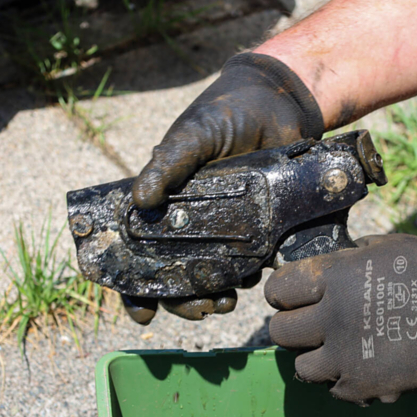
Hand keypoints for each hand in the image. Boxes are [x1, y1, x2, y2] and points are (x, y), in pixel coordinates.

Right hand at [123, 52, 322, 324]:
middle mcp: (190, 222)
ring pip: (211, 277)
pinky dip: (246, 279)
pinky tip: (251, 281)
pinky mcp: (258, 228)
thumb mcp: (193, 135)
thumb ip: (169, 163)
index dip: (135, 287)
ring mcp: (224, 227)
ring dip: (213, 297)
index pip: (138, 252)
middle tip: (201, 308)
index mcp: (164, 204)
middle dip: (184, 301)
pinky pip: (248, 263)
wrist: (281, 104)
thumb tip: (140, 200)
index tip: (142, 312)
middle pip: (176, 276)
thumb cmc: (226, 113)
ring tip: (224, 302)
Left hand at [264, 234, 416, 404]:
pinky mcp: (363, 386)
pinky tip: (360, 366)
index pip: (279, 289)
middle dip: (291, 326)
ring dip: (314, 358)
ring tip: (334, 349)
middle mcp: (332, 317)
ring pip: (301, 366)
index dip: (283, 293)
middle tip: (310, 325)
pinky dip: (342, 380)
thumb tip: (322, 267)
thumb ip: (347, 258)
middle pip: (280, 331)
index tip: (292, 297)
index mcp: (335, 278)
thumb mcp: (388, 247)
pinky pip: (332, 388)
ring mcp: (345, 357)